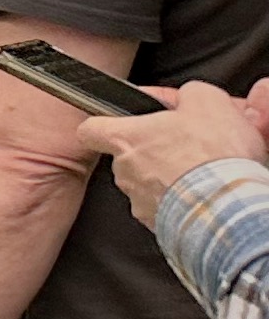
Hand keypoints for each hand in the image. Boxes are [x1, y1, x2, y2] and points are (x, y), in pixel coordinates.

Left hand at [89, 80, 268, 221]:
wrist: (228, 207)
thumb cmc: (213, 155)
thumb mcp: (208, 101)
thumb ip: (189, 94)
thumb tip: (189, 97)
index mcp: (125, 138)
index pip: (91, 129)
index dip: (103, 124)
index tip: (120, 123)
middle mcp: (125, 172)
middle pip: (129, 158)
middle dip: (156, 152)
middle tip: (187, 147)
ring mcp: (140, 201)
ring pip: (150, 185)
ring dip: (172, 178)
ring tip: (204, 173)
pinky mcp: (159, 225)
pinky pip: (168, 209)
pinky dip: (185, 202)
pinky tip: (207, 195)